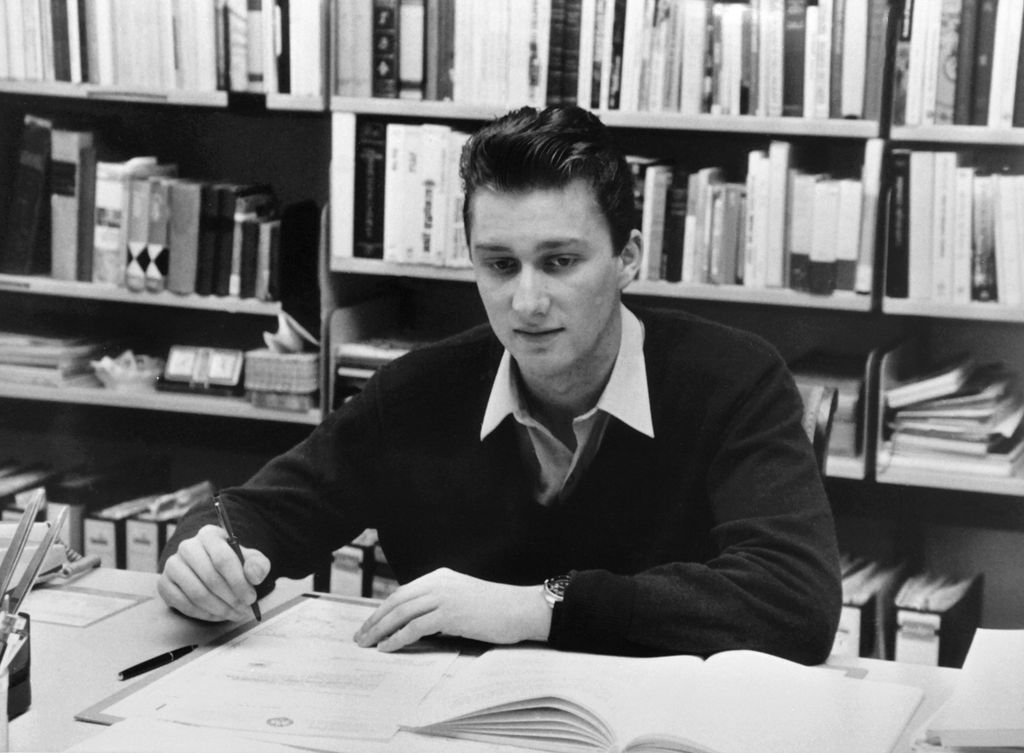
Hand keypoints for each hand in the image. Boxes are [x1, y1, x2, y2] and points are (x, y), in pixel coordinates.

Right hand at [157, 524, 269, 621]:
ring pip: (196, 593)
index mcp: (209, 534)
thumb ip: (258, 565)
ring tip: (234, 614)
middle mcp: (187, 546)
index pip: (223, 559)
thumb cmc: (233, 563)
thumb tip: (254, 575)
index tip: (251, 598)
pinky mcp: (164, 583)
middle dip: (230, 599)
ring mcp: (173, 565)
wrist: (211, 568)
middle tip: (244, 611)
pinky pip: (183, 604)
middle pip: (210, 578)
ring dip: (218, 609)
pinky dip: (203, 614)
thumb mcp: (251, 560)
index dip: (238, 582)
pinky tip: (217, 615)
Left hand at [353, 567, 551, 651]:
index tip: (370, 624)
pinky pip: (415, 627)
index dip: (383, 609)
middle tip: (360, 636)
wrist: (521, 609)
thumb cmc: (497, 609)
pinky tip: (387, 647)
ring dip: (380, 630)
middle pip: (396, 601)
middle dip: (375, 619)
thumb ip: (440, 604)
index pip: (403, 592)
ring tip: (367, 644)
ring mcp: (444, 596)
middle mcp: (438, 582)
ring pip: (401, 613)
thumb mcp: (463, 599)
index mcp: (440, 576)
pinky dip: (397, 638)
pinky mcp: (449, 613)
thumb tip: (417, 624)